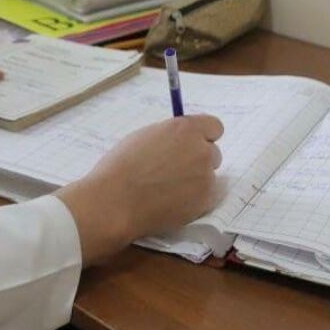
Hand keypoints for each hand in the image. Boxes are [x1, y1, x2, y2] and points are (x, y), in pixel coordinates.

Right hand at [56, 115, 223, 263]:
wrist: (115, 200)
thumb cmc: (121, 166)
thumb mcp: (146, 136)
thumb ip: (171, 136)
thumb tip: (182, 141)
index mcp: (186, 129)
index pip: (214, 127)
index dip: (203, 137)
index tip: (193, 145)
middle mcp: (200, 150)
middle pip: (213, 153)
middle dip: (199, 161)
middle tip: (176, 171)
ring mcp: (205, 177)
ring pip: (209, 177)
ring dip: (196, 182)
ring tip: (168, 190)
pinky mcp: (204, 201)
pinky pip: (206, 198)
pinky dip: (193, 200)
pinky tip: (171, 202)